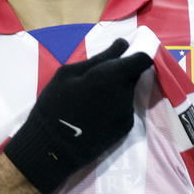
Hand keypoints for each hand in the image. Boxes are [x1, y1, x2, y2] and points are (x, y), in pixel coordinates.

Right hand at [4, 38, 152, 193]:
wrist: (52, 148)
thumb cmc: (54, 104)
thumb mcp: (68, 73)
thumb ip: (99, 58)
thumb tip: (122, 45)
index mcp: (112, 76)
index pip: (142, 58)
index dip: (134, 55)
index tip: (120, 56)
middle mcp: (126, 94)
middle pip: (134, 75)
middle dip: (120, 73)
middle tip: (95, 80)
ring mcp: (127, 113)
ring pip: (127, 92)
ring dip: (115, 90)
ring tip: (90, 100)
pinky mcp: (125, 129)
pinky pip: (123, 108)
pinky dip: (113, 107)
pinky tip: (94, 115)